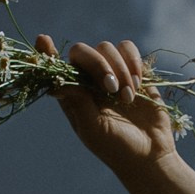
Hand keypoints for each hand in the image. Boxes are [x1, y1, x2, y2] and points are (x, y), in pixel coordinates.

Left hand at [47, 35, 179, 175]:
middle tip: (111, 89)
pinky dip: (133, 63)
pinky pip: (128, 49)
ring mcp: (112, 72)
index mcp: (72, 94)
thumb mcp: (93, 129)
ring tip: (128, 98)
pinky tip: (137, 85)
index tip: (44, 40)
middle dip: (98, 65)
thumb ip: (77, 103)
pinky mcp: (134, 69)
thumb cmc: (116, 147)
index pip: (55, 68)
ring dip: (120, 70)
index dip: (47, 52)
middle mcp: (89, 80)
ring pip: (107, 48)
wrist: (150, 153)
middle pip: (84, 51)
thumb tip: (56, 83)